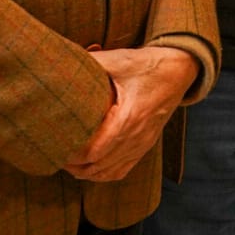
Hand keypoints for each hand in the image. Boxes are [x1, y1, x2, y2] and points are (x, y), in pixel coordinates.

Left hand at [64, 46, 198, 182]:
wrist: (180, 70)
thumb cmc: (147, 64)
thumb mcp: (119, 60)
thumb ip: (92, 61)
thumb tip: (64, 60)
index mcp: (128, 118)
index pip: (94, 151)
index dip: (72, 155)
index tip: (56, 147)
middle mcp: (136, 136)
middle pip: (98, 166)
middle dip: (74, 165)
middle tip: (55, 154)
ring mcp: (142, 143)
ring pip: (108, 172)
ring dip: (86, 172)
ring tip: (68, 162)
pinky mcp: (146, 145)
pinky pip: (122, 170)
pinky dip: (103, 174)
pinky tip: (90, 167)